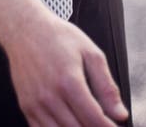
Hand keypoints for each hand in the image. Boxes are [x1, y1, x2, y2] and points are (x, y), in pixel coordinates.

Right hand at [0, 0, 128, 126]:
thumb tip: (120, 114)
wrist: (25, 29)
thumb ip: (106, 85)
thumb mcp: (90, 52)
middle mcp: (50, 96)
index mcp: (69, 81)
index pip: (94, 119)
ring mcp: (36, 104)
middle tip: (101, 122)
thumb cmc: (58, 37)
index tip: (115, 126)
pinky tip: (68, 122)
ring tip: (86, 121)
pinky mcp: (26, 107)